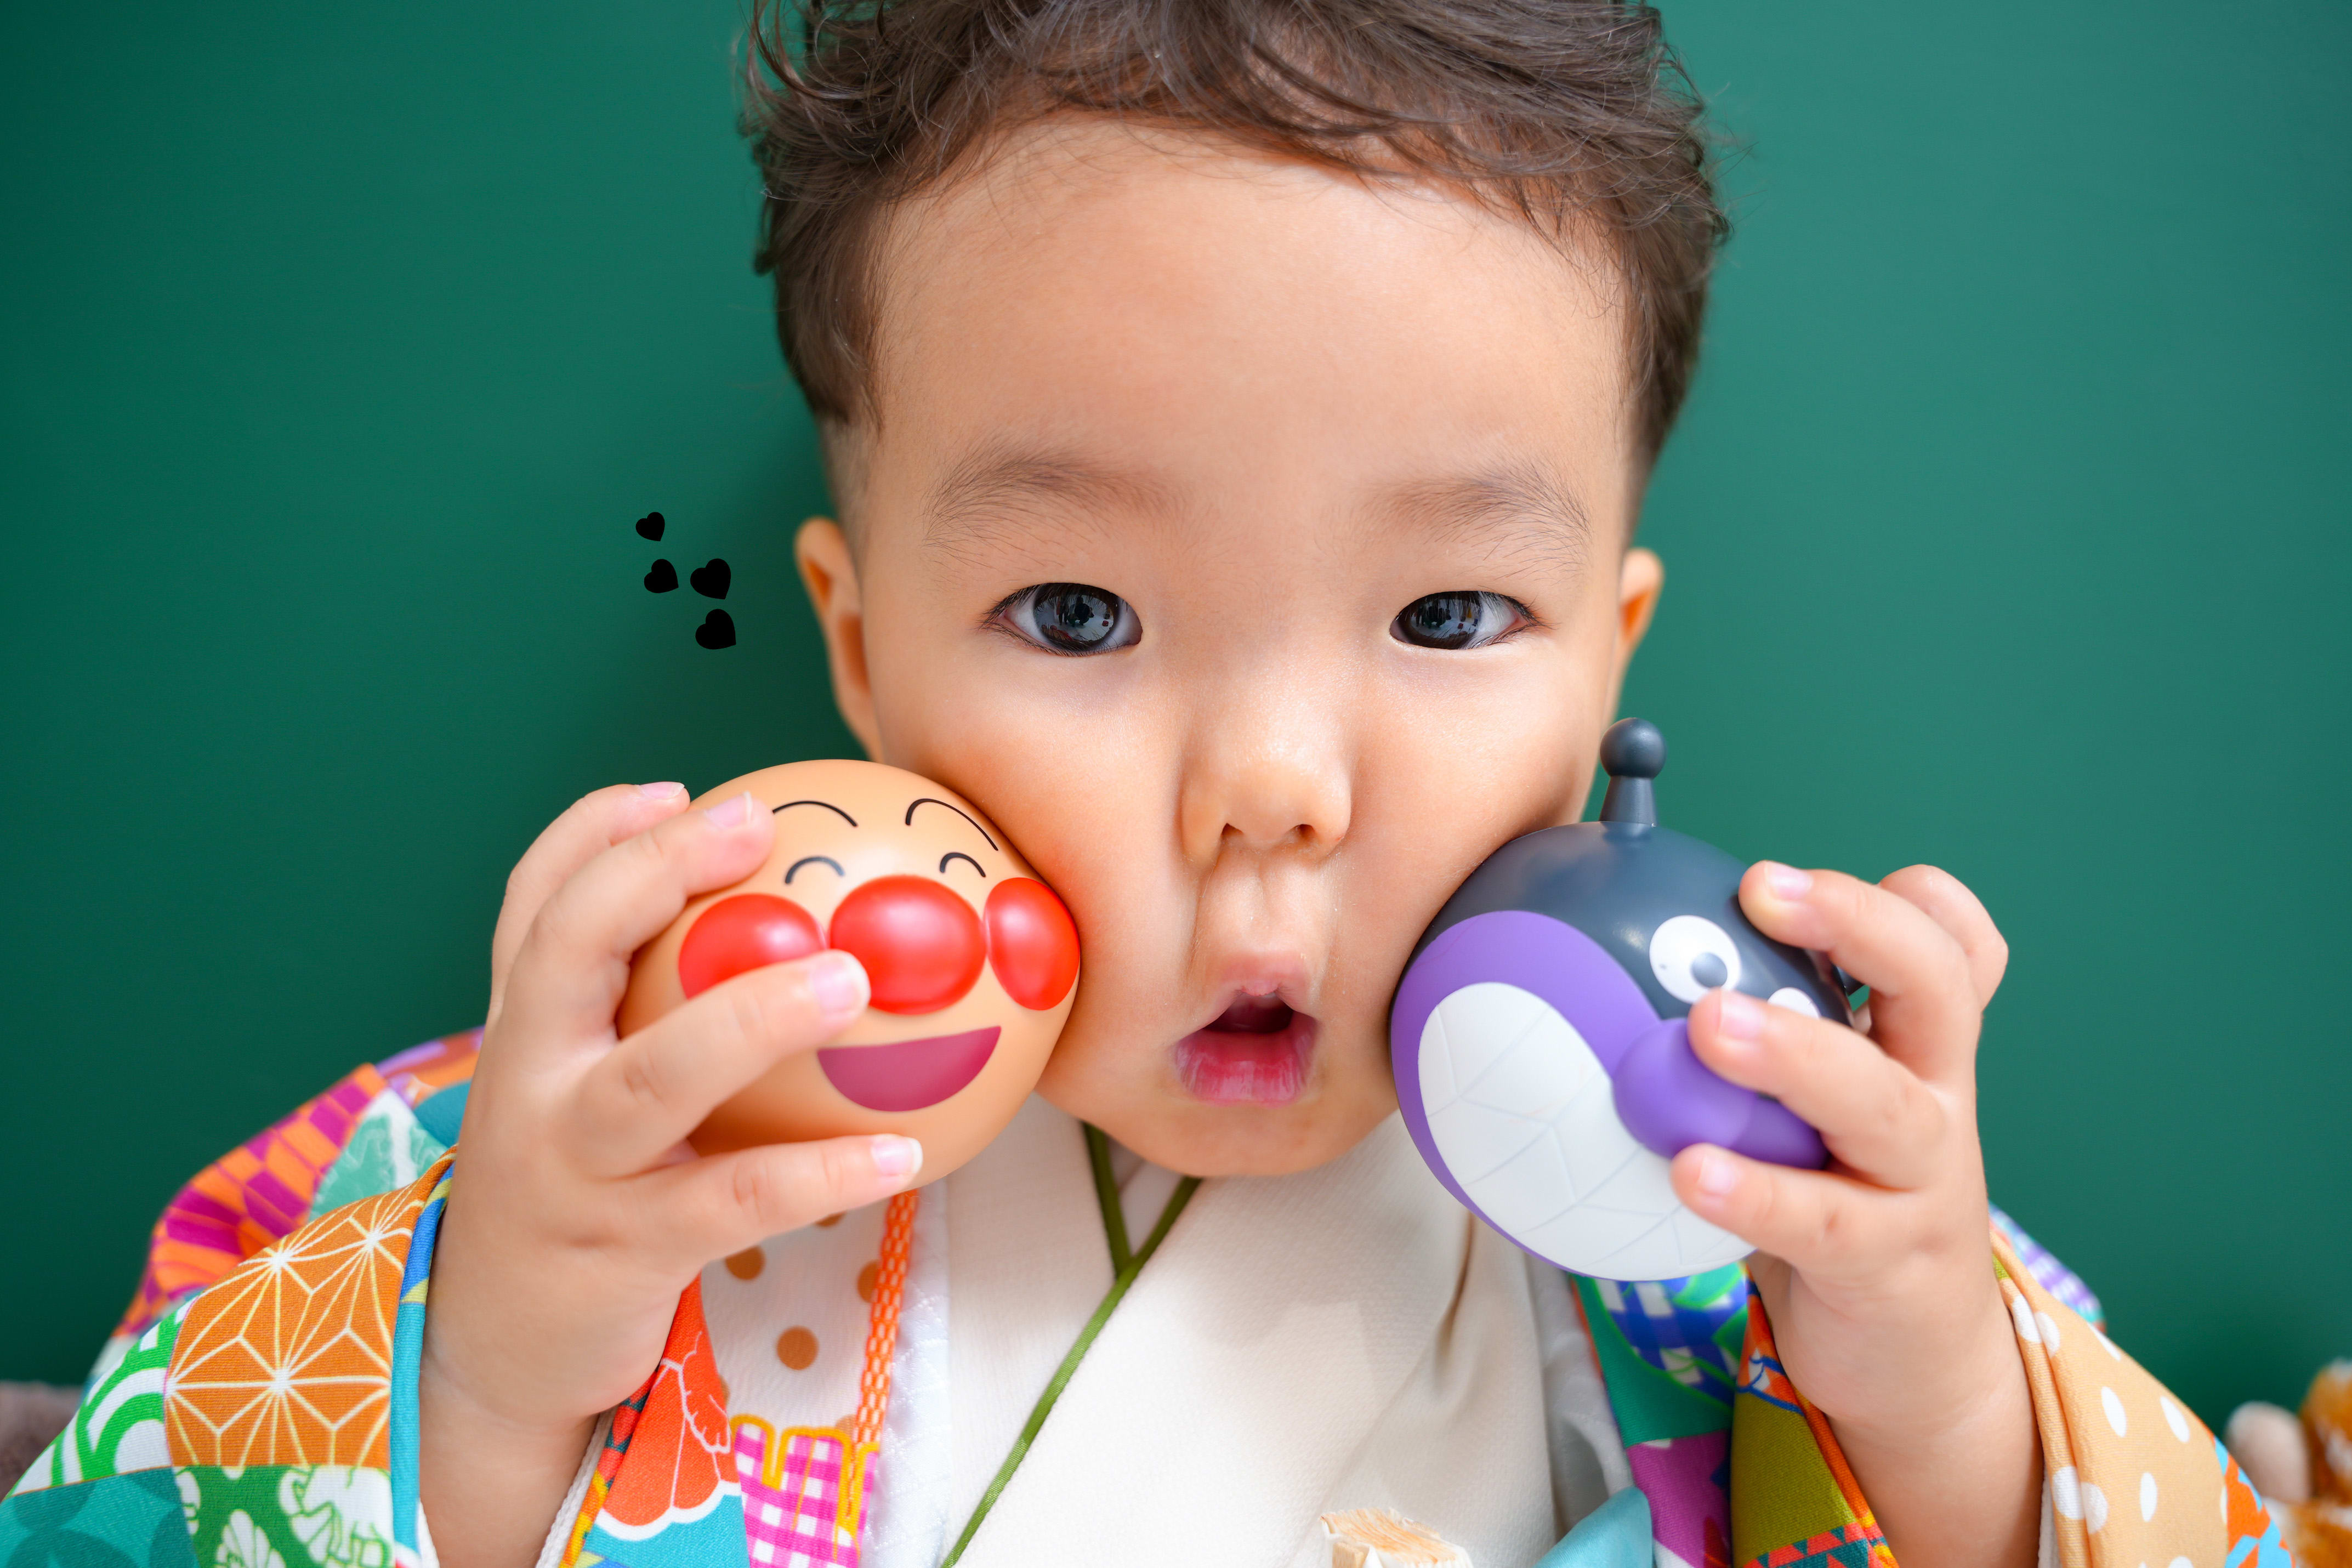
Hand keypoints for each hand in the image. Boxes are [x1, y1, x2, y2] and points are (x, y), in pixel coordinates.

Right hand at [420, 784, 923, 1566]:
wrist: (497, 1348)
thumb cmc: (581, 1184)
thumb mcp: (587, 1087)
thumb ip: (655, 1009)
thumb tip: (804, 919)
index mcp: (524, 1030)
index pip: (532, 904)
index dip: (593, 834)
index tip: (677, 789)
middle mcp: (527, 1082)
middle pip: (565, 953)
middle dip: (650, 874)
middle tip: (758, 825)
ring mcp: (569, 1167)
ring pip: (653, 1077)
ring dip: (753, 1017)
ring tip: (854, 978)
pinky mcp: (622, 1249)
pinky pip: (733, 1199)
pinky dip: (819, 1174)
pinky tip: (904, 1154)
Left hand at [1670, 863, 2038, 1567]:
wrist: (1912, 1353)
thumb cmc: (1834, 1194)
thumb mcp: (1811, 1108)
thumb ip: (1747, 1038)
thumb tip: (1591, 954)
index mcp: (1916, 1048)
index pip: (1955, 949)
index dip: (1911, 901)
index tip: (1789, 878)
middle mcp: (1935, 1098)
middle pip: (1939, 989)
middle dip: (1861, 925)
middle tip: (1762, 887)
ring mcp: (1923, 1182)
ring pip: (1882, 1104)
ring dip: (1796, 1056)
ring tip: (1708, 1024)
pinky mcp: (1888, 1263)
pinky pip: (1824, 1222)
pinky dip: (1758, 1193)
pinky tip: (1687, 1171)